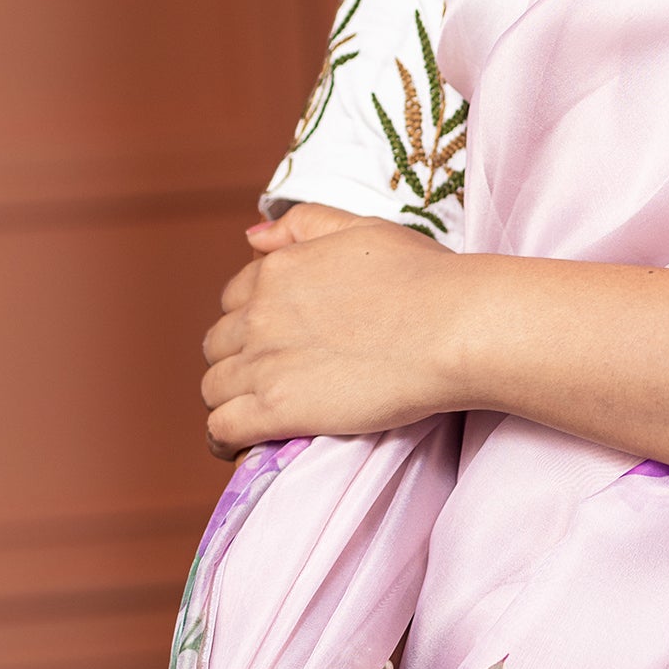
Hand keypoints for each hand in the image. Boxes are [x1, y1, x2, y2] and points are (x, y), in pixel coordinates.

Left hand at [201, 202, 469, 452]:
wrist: (454, 327)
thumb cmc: (424, 277)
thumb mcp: (362, 228)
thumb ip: (304, 224)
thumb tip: (250, 238)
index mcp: (278, 270)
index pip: (234, 299)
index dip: (252, 320)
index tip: (275, 339)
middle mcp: (260, 313)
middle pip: (218, 345)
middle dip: (237, 359)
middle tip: (272, 377)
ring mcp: (264, 363)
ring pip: (214, 388)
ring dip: (230, 399)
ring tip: (256, 414)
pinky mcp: (276, 409)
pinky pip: (222, 428)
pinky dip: (224, 438)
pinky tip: (240, 444)